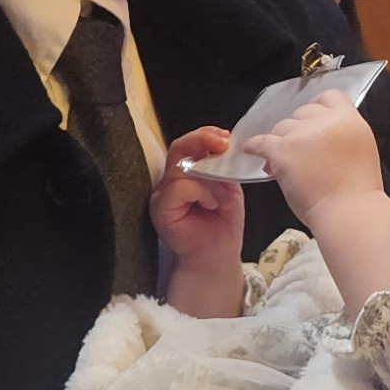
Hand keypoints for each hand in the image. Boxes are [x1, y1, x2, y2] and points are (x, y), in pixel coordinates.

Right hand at [151, 130, 248, 277]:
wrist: (218, 254)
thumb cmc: (221, 223)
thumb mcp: (228, 187)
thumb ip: (223, 167)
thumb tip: (225, 146)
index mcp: (186, 172)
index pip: (188, 144)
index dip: (205, 135)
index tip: (226, 137)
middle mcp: (170, 180)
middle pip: (179, 148)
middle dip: (202, 141)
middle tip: (222, 144)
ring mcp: (162, 194)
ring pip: (181, 168)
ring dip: (209, 179)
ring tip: (221, 196)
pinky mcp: (160, 209)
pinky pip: (178, 187)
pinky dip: (200, 192)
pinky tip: (211, 204)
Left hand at [245, 91, 383, 229]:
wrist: (349, 213)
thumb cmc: (356, 193)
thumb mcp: (362, 151)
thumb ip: (343, 135)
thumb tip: (323, 133)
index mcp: (351, 121)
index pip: (330, 97)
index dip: (318, 108)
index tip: (312, 121)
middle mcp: (328, 122)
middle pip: (303, 112)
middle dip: (298, 129)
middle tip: (297, 148)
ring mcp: (304, 134)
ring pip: (282, 126)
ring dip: (281, 141)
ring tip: (282, 160)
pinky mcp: (284, 149)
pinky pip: (262, 141)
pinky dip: (255, 146)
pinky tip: (252, 150)